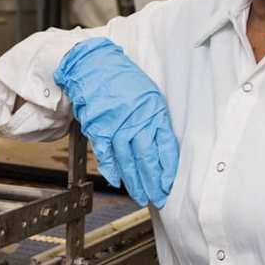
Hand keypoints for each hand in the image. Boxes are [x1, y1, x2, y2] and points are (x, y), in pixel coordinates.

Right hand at [54, 38, 179, 207]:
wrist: (95, 66)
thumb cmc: (124, 80)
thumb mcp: (149, 96)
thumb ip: (156, 121)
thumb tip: (162, 149)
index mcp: (153, 112)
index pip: (165, 146)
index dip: (168, 169)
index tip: (170, 184)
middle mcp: (136, 121)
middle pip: (146, 158)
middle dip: (153, 182)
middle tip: (158, 198)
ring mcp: (115, 126)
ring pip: (127, 160)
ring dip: (134, 182)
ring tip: (141, 196)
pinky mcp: (98, 128)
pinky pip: (106, 154)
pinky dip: (111, 169)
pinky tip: (117, 181)